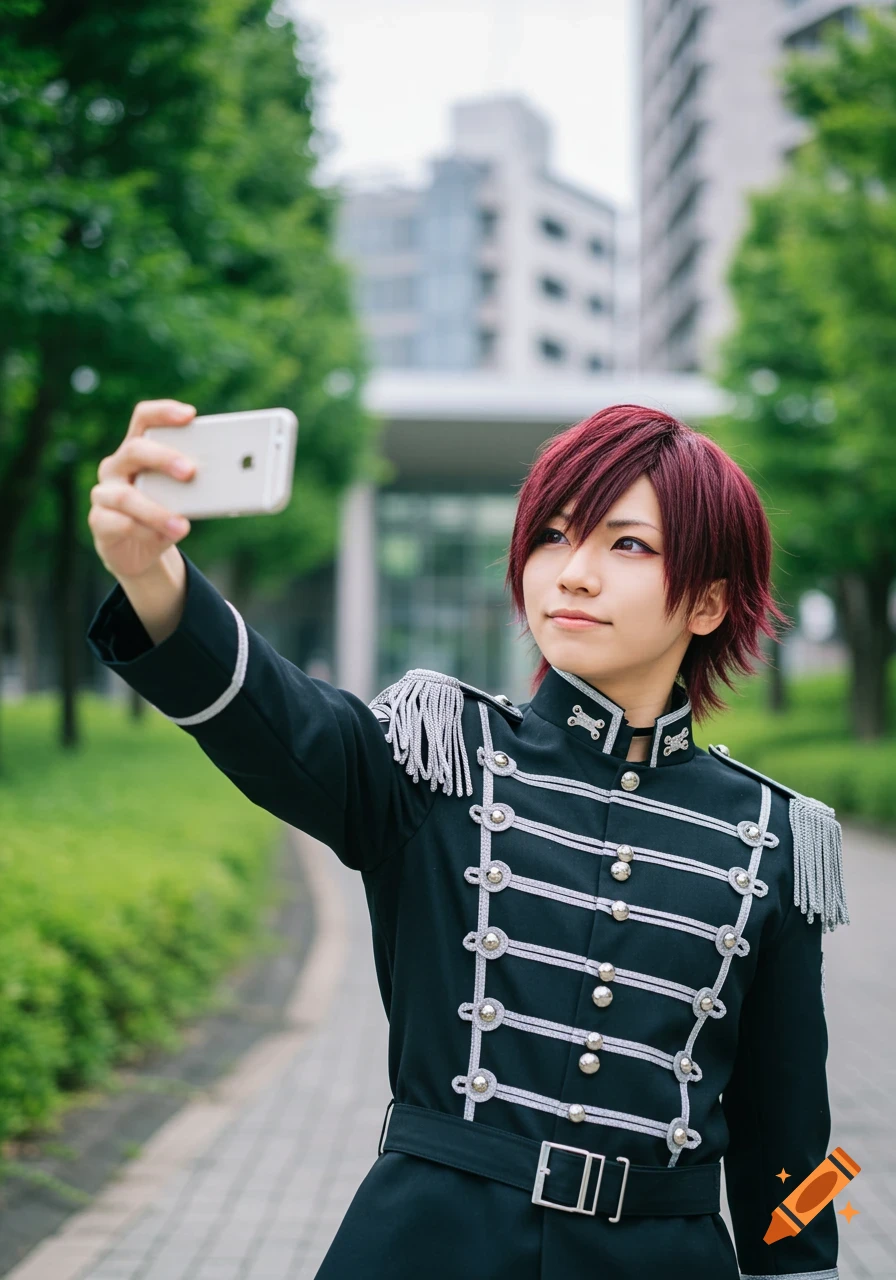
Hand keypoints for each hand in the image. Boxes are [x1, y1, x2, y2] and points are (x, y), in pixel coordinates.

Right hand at [88, 399, 197, 582]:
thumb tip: (229, 478)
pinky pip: (121, 524)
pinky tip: (164, 538)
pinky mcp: (99, 523)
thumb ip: (193, 483)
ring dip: (156, 511)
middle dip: (164, 458)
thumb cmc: (164, 513)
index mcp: (137, 451)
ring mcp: (103, 494)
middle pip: (134, 450)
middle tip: (190, 472)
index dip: (164, 413)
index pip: (144, 419)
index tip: (190, 415)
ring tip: (182, 525)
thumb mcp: (180, 496)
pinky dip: (146, 532)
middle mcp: (116, 467)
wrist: (140, 553)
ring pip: (125, 496)